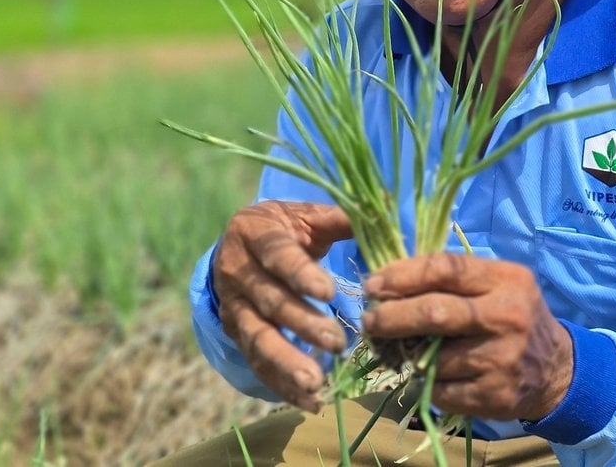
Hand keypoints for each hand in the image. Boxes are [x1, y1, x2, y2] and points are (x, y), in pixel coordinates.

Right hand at [212, 201, 352, 410]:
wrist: (236, 245)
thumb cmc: (284, 228)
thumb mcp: (305, 215)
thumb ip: (338, 219)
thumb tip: (382, 214)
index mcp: (254, 234)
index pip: (277, 256)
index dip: (301, 275)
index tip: (330, 293)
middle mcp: (237, 272)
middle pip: (269, 302)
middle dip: (303, 325)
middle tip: (337, 343)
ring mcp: (234, 307)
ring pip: (257, 339)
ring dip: (286, 363)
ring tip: (315, 383)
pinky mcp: (237, 335)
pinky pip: (257, 364)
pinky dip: (281, 385)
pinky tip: (310, 401)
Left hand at [362, 253, 572, 420]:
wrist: (555, 370)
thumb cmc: (511, 317)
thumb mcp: (496, 285)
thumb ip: (452, 278)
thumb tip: (388, 279)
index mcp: (507, 280)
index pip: (445, 268)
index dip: (402, 275)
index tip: (373, 285)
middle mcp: (507, 317)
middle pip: (435, 313)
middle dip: (392, 316)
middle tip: (369, 320)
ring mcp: (503, 359)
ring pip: (433, 357)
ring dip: (406, 355)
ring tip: (398, 350)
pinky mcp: (495, 395)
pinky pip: (441, 390)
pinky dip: (426, 383)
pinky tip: (428, 375)